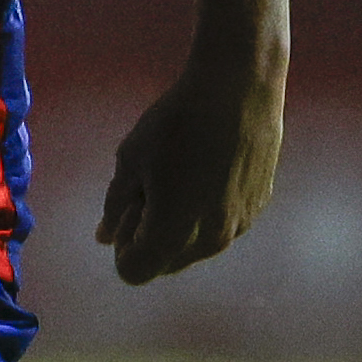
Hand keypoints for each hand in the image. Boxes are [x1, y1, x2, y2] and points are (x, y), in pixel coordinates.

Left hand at [97, 58, 283, 282]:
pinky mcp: (257, 207)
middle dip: (147, 238)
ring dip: (176, 226)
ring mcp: (239, 225)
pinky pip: (219, 226)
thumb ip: (116, 205)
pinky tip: (202, 170)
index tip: (129, 207)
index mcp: (173, 233)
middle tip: (147, 188)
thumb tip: (104, 237)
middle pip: (164, 263)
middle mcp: (210, 240)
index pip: (135, 271)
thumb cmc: (175, 122)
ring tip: (175, 176)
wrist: (239, 89)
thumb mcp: (131, 160)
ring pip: (193, 247)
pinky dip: (203, 212)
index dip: (122, 245)